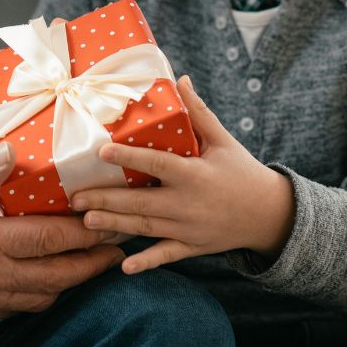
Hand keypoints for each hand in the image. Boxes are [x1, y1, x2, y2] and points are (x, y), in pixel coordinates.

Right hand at [0, 143, 124, 326]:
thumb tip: (12, 152)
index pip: (51, 240)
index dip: (88, 231)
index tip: (112, 216)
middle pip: (60, 275)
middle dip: (95, 260)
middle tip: (120, 242)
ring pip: (45, 296)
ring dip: (73, 279)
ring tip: (93, 260)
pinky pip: (21, 308)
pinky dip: (43, 293)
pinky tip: (47, 277)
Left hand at [69, 76, 295, 274]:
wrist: (270, 214)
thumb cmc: (243, 171)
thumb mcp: (223, 140)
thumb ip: (199, 113)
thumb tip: (180, 79)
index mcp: (194, 174)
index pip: (156, 163)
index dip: (129, 157)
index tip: (101, 152)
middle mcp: (188, 203)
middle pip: (141, 202)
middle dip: (107, 200)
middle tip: (76, 198)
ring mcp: (189, 228)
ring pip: (146, 228)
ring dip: (115, 225)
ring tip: (86, 221)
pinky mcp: (192, 246)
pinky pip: (166, 255)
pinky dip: (146, 262)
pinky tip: (124, 267)